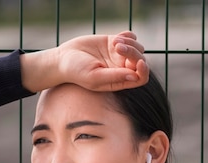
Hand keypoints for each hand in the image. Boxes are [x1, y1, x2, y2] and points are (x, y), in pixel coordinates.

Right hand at [21, 31, 148, 92]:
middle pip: (140, 60)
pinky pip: (131, 37)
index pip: (141, 78)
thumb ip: (115, 77)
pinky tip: (115, 39)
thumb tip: (135, 76)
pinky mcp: (114, 43)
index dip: (143, 70)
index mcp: (119, 82)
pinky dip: (127, 35)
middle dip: (132, 52)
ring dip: (129, 43)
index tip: (138, 62)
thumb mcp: (95, 77)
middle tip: (116, 47)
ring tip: (114, 43)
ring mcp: (119, 56)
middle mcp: (122, 70)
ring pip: (137, 48)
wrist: (64, 58)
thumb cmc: (76, 72)